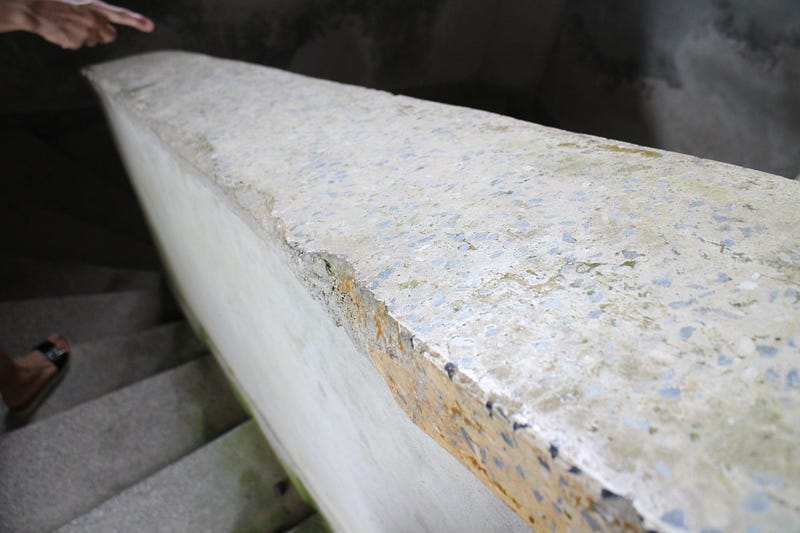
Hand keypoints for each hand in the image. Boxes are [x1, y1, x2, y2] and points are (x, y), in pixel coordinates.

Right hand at [0, 0, 153, 48]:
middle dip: (102, 35)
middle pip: (110, 35)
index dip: (136, 21)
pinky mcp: (77, 41)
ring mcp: (86, 31)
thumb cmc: (56, 4)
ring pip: (93, 41)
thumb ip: (94, 16)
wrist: (33, 8)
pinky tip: (60, 31)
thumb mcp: (79, 5)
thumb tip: (105, 33)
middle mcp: (94, 19)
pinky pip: (77, 46)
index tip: (150, 26)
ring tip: (67, 26)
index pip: (120, 14)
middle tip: (86, 27)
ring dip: (84, 37)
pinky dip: (69, 41)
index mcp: (94, 6)